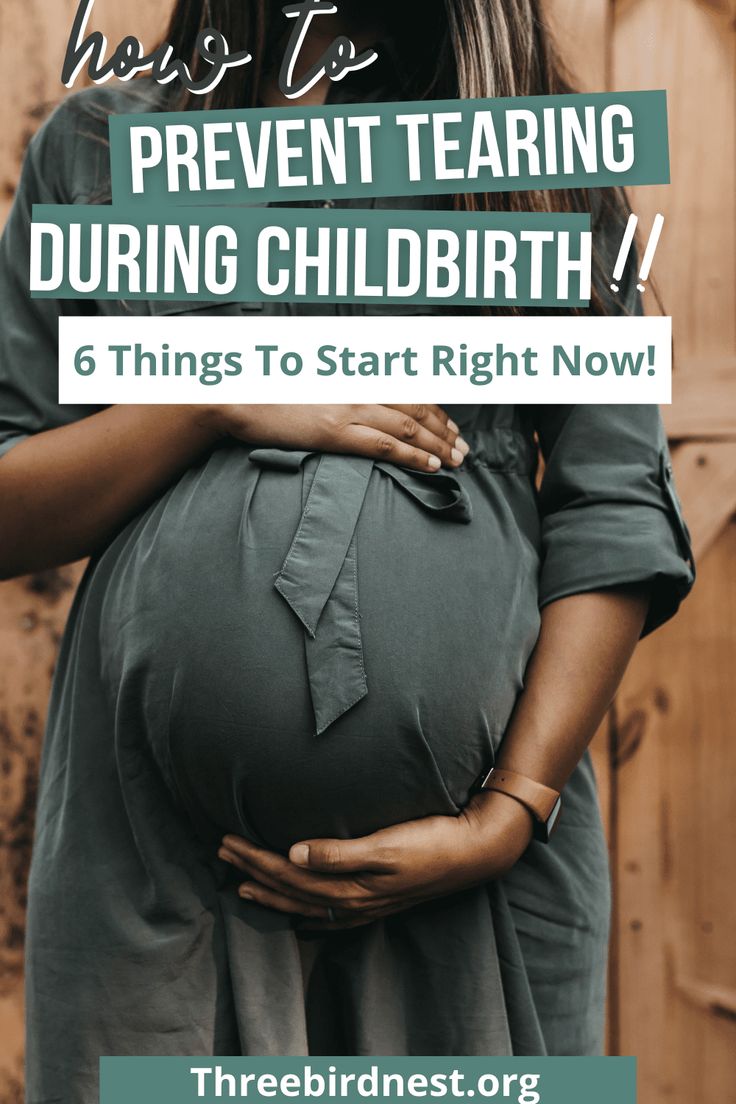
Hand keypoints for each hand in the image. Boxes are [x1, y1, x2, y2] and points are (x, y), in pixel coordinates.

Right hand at [201, 404, 468, 472]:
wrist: (241, 396)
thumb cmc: (274, 390)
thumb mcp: (318, 378)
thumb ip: (347, 384)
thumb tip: (370, 400)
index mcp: (357, 373)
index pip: (410, 391)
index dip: (436, 411)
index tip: (452, 427)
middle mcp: (359, 386)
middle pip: (417, 409)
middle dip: (446, 431)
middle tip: (464, 449)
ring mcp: (349, 408)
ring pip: (409, 427)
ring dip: (438, 445)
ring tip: (457, 460)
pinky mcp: (337, 431)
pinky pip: (384, 446)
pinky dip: (412, 455)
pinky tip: (430, 465)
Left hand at [218, 792, 532, 929]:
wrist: (476, 852)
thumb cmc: (432, 841)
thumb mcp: (387, 844)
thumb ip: (339, 852)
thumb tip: (292, 854)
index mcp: (350, 887)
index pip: (288, 874)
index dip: (254, 859)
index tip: (226, 841)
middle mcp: (353, 902)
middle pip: (290, 890)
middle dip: (253, 872)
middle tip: (222, 852)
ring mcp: (366, 906)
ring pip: (305, 904)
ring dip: (272, 892)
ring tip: (242, 884)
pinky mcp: (379, 902)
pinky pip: (329, 914)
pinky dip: (305, 912)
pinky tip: (298, 914)